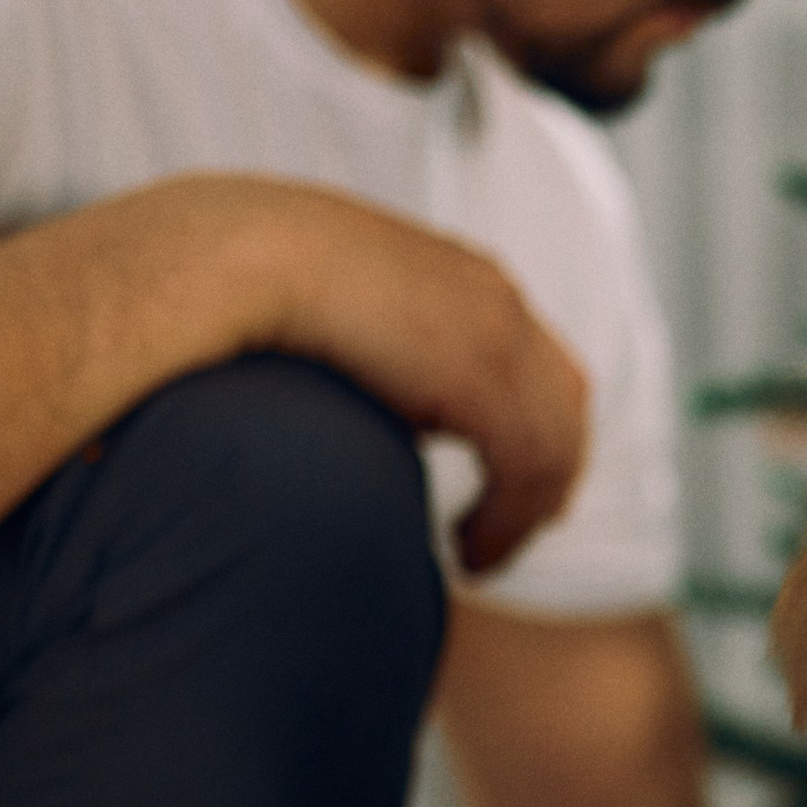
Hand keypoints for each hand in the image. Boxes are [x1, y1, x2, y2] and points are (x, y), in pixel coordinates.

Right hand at [228, 177, 588, 572]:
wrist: (242, 252)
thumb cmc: (256, 284)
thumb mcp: (337, 321)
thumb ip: (374, 361)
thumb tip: (365, 402)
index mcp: (461, 280)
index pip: (536, 354)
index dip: (542, 418)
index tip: (521, 480)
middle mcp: (491, 299)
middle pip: (564, 396)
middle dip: (557, 468)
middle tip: (528, 524)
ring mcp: (497, 330)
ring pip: (555, 441)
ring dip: (525, 510)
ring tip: (482, 555)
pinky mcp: (483, 373)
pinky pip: (528, 464)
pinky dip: (507, 520)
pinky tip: (470, 551)